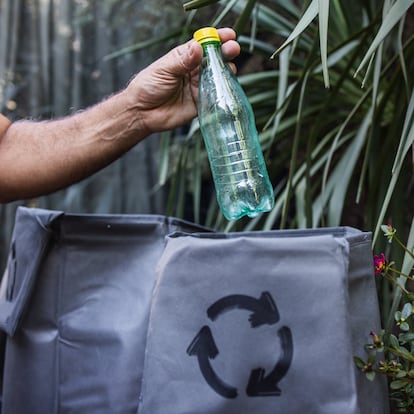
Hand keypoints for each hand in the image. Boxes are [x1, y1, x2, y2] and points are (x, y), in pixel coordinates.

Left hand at [125, 28, 239, 134]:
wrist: (142, 113)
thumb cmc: (148, 87)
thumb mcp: (164, 70)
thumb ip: (183, 60)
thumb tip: (198, 47)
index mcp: (184, 57)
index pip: (204, 44)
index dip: (217, 38)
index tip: (228, 35)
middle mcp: (193, 71)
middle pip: (215, 59)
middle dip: (226, 52)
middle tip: (233, 49)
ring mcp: (198, 87)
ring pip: (218, 77)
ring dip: (227, 71)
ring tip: (230, 68)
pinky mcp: (200, 103)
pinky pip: (215, 97)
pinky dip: (223, 92)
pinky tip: (227, 87)